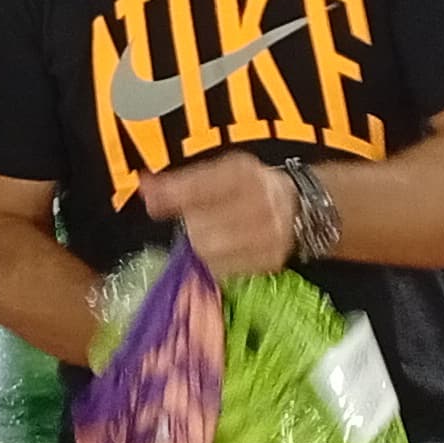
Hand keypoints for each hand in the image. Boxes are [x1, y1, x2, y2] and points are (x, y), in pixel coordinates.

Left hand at [139, 153, 302, 278]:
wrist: (299, 209)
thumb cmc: (250, 187)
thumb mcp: (220, 172)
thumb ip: (181, 182)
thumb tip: (144, 187)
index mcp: (243, 173)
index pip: (200, 186)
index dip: (171, 194)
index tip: (149, 198)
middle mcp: (258, 202)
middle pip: (199, 227)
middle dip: (191, 225)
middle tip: (201, 218)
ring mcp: (266, 234)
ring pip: (208, 252)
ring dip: (201, 245)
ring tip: (216, 232)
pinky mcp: (268, 260)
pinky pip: (223, 269)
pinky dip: (217, 261)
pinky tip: (228, 247)